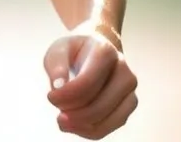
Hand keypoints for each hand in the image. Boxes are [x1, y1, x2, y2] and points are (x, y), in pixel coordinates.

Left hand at [43, 22, 137, 137]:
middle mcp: (123, 70)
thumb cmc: (75, 51)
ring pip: (107, 119)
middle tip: (57, 112)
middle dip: (74, 113)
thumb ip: (56, 65)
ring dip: (82, 125)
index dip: (67, 95)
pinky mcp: (129, 104)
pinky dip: (90, 130)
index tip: (50, 96)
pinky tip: (74, 125)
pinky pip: (111, 126)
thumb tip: (58, 87)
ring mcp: (130, 89)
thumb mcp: (59, 49)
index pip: (87, 82)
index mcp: (105, 51)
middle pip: (99, 105)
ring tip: (63, 121)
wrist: (95, 51)